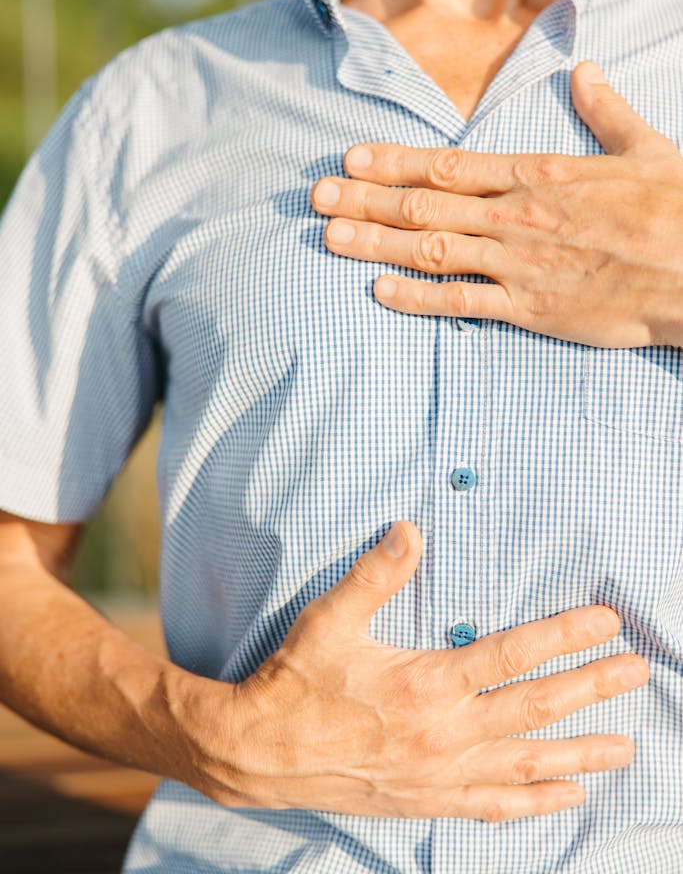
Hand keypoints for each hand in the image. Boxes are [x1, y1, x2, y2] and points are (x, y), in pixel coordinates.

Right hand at [183, 522, 648, 821]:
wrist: (258, 753)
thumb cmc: (295, 681)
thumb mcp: (328, 619)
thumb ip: (374, 574)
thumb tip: (410, 529)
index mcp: (428, 683)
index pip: (514, 654)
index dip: (565, 636)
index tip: (606, 622)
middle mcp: (446, 733)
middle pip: (536, 708)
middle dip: (591, 687)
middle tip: (637, 674)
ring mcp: (441, 773)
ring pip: (527, 762)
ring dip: (581, 751)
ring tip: (625, 747)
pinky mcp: (427, 799)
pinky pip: (494, 806)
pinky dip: (535, 801)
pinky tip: (567, 796)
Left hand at [311, 63, 682, 347]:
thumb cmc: (678, 210)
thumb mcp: (646, 148)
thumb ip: (605, 111)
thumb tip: (586, 73)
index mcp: (538, 174)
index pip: (449, 165)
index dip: (393, 163)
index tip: (351, 159)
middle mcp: (517, 215)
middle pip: (423, 207)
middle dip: (365, 201)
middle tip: (316, 198)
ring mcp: (519, 262)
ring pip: (430, 250)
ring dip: (374, 244)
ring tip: (329, 238)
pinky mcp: (530, 307)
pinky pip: (462, 302)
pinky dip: (417, 298)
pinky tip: (378, 293)